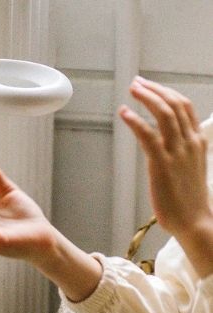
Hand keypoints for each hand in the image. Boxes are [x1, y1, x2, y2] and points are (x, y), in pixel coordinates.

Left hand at [119, 77, 212, 277]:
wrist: (194, 220)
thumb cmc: (188, 199)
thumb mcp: (190, 168)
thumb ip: (181, 152)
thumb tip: (166, 144)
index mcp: (197, 141)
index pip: (184, 107)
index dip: (166, 92)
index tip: (151, 86)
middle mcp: (189, 142)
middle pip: (174, 104)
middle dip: (155, 89)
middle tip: (137, 82)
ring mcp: (177, 152)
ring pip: (164, 114)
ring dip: (147, 98)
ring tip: (132, 90)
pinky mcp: (162, 164)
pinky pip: (149, 136)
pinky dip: (136, 121)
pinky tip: (124, 113)